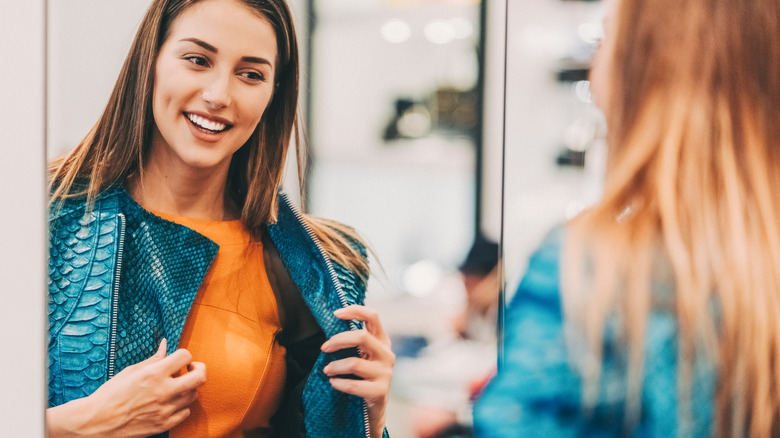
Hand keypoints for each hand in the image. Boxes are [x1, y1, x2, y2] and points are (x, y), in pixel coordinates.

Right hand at [47, 339, 205, 437]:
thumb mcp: (131, 371)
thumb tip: (165, 345)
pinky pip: (186, 412)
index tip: (180, 360)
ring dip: (189, 388)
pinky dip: (182, 405)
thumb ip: (153, 359)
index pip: (185, 356)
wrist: (97, 422)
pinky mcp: (164, 424)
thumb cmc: (111, 394)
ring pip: (193, 395)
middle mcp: (163, 391)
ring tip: (177, 386)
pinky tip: (172, 401)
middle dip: (199, 369)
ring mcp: (165, 409)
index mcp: (153, 374)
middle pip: (200, 377)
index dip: (184, 355)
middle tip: (192, 369)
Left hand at [321, 305, 394, 437]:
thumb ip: (353, 341)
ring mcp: (386, 373)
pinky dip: (339, 383)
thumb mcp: (362, 355)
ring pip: (355, 363)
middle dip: (338, 340)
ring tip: (326, 370)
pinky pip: (354, 385)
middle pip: (362, 337)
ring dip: (335, 366)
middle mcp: (387, 354)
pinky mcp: (380, 391)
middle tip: (324, 348)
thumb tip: (331, 324)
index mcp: (382, 341)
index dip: (355, 311)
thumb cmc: (362, 378)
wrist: (373, 410)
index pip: (373, 317)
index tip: (336, 313)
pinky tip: (333, 383)